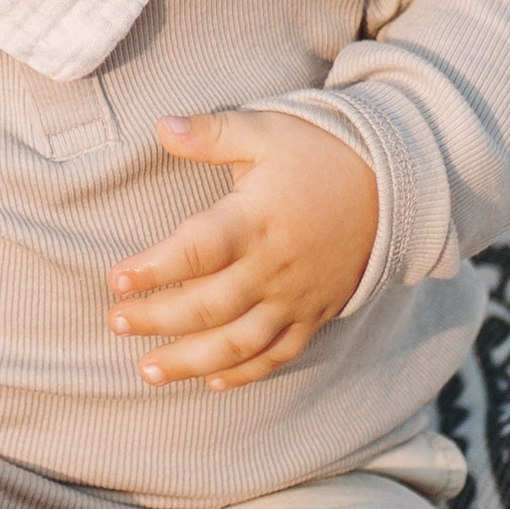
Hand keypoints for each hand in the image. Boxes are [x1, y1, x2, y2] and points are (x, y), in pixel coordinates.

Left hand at [110, 112, 380, 389]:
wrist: (393, 185)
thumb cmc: (319, 154)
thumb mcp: (265, 131)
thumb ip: (211, 133)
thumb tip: (160, 125)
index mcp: (256, 220)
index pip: (198, 251)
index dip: (154, 269)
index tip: (116, 280)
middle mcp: (274, 267)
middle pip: (210, 305)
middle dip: (158, 319)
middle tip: (116, 323)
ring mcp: (296, 298)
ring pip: (239, 342)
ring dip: (191, 361)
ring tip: (148, 371)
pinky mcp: (314, 315)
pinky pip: (279, 354)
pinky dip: (246, 373)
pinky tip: (212, 383)